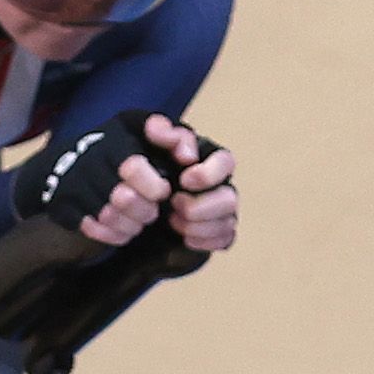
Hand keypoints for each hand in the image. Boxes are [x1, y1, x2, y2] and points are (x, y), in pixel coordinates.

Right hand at [14, 111, 173, 243]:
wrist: (67, 160)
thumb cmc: (122, 147)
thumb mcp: (148, 131)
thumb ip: (175, 137)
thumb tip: (188, 158)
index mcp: (114, 141)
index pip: (133, 167)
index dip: (154, 187)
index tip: (162, 191)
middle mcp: (88, 161)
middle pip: (123, 198)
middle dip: (145, 210)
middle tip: (151, 210)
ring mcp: (72, 185)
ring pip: (108, 218)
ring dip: (131, 225)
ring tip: (138, 220)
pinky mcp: (62, 205)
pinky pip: (91, 229)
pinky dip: (112, 234)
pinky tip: (122, 229)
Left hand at [149, 114, 238, 253]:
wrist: (144, 198)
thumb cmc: (153, 165)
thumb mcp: (150, 144)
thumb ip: (160, 132)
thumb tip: (161, 132)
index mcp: (210, 161)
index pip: (225, 162)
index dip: (208, 173)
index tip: (185, 179)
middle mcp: (222, 186)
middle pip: (230, 199)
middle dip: (202, 207)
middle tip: (175, 204)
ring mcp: (223, 211)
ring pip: (227, 223)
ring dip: (198, 226)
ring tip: (173, 221)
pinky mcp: (218, 233)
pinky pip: (224, 240)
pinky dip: (204, 241)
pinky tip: (184, 238)